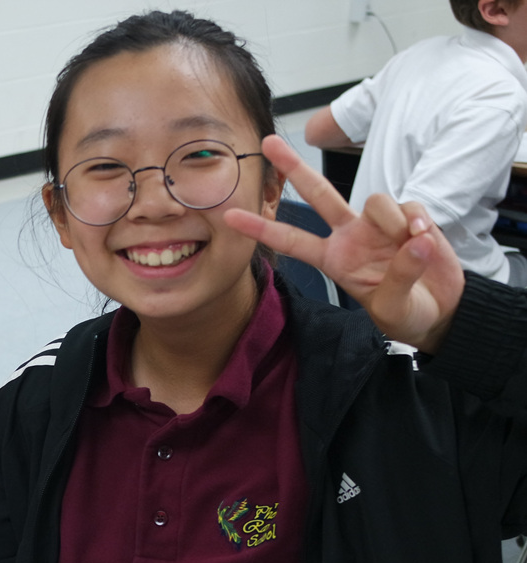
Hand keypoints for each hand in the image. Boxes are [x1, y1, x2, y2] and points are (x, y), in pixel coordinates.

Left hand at [224, 135, 465, 353]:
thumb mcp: (394, 308)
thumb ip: (399, 278)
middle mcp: (350, 236)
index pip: (291, 241)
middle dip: (293, 167)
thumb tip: (412, 240)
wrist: (440, 310)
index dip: (261, 229)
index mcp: (333, 260)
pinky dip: (418, 221)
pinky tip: (424, 237)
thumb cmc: (406, 312)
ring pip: (376, 201)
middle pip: (317, 194)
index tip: (229, 218)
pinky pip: (409, 206)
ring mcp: (378, 224)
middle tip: (268, 143)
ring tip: (410, 245)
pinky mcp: (409, 216)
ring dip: (393, 222)